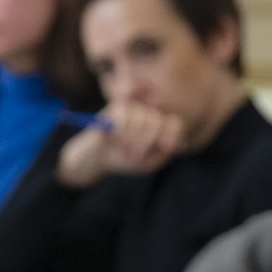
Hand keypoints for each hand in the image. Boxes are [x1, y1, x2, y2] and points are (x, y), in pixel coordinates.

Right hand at [55, 102, 183, 185]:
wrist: (97, 159)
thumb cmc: (124, 161)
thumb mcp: (147, 164)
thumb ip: (162, 155)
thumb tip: (173, 145)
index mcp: (159, 128)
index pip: (174, 122)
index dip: (171, 133)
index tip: (165, 147)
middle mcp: (148, 115)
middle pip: (157, 120)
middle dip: (148, 140)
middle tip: (137, 155)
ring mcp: (133, 110)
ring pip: (141, 118)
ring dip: (132, 138)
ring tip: (124, 149)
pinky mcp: (116, 107)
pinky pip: (124, 116)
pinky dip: (120, 131)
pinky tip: (115, 138)